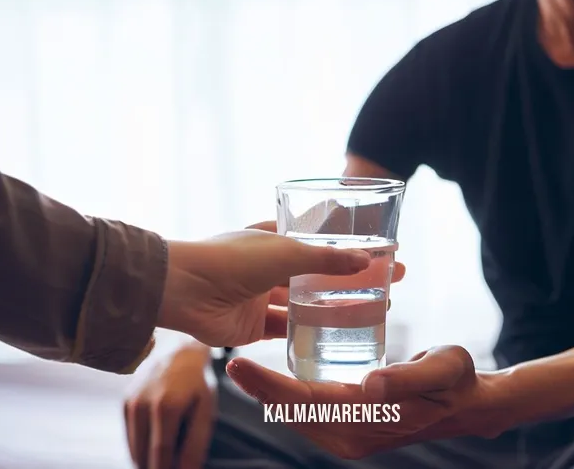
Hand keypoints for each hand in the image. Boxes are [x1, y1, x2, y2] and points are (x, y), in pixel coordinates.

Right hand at [124, 344, 213, 468]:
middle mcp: (142, 405)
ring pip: (134, 451)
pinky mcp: (125, 403)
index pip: (161, 455)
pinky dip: (143, 447)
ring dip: (149, 461)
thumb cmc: (197, 383)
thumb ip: (196, 444)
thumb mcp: (206, 411)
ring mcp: (130, 403)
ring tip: (170, 452)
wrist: (179, 350)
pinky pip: (131, 438)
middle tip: (174, 465)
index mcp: (166, 407)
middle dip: (157, 468)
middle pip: (143, 457)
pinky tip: (159, 440)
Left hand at [157, 229, 372, 346]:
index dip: (349, 246)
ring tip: (373, 312)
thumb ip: (326, 259)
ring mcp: (261, 296)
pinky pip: (287, 329)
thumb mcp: (287, 252)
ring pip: (306, 304)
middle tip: (388, 284)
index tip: (381, 252)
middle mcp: (269, 266)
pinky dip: (308, 332)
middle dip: (351, 279)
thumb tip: (366, 260)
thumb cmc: (232, 258)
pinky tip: (337, 335)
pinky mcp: (254, 325)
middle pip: (318, 274)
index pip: (320, 240)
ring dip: (335, 307)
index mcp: (275, 238)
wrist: (185, 290)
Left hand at [226, 346, 507, 459]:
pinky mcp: (351, 428)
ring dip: (271, 394)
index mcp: (369, 418)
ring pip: (299, 415)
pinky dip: (291, 397)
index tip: (239, 366)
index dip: (270, 385)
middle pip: (294, 411)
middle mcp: (353, 434)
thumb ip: (408, 377)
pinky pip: (312, 414)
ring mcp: (350, 435)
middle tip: (231, 365)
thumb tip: (370, 384)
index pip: (307, 401)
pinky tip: (277, 380)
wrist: (466, 404)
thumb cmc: (456, 380)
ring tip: (244, 371)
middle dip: (261, 390)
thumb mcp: (442, 369)